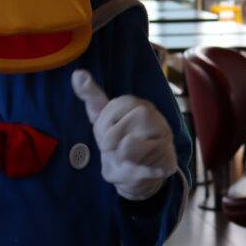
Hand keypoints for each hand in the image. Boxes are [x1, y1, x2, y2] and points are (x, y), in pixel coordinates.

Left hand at [72, 70, 176, 200]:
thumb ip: (91, 95)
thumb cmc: (119, 140)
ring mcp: (163, 136)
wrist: (139, 172)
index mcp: (135, 103)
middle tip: (115, 147)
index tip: (107, 132)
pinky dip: (138, 169)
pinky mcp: (168, 158)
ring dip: (121, 155)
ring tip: (127, 156)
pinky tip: (139, 167)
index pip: (111, 109)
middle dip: (110, 141)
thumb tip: (78, 73)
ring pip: (130, 145)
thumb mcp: (101, 117)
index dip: (103, 126)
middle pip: (118, 129)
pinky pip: (146, 165)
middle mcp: (153, 116)